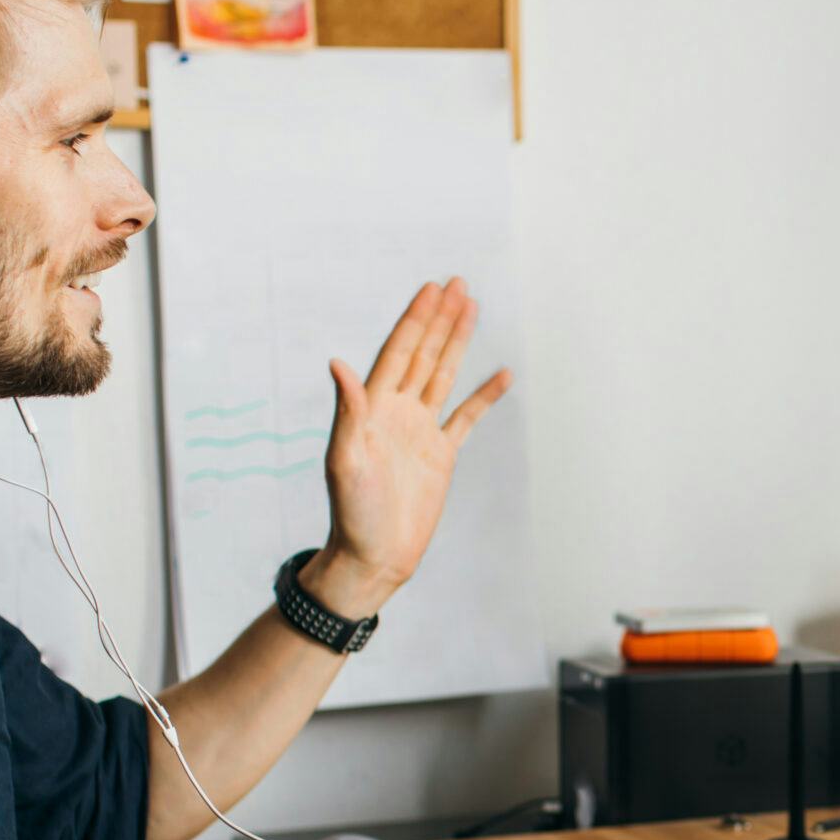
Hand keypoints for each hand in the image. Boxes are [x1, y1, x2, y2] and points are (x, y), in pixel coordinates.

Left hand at [306, 279, 513, 619]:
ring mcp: (420, 431)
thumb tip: (338, 364)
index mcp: (373, 408)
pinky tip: (501, 374)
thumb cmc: (352, 513)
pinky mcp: (441, 454)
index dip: (415, 319)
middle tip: (457, 283)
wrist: (374, 556)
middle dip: (440, 318)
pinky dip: (484, 395)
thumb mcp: (345, 460)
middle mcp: (397, 412)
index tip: (431, 290)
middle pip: (423, 353)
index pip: (398, 352)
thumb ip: (347, 411)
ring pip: (443, 375)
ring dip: (457, 342)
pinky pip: (467, 417)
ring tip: (472, 308)